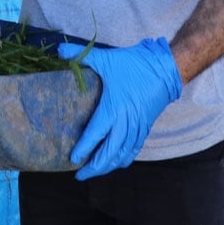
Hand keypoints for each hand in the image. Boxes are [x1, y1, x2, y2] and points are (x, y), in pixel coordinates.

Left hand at [57, 37, 181, 179]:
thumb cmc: (134, 65)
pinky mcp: (146, 126)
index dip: (84, 149)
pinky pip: (134, 148)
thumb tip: (58, 49)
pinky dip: (124, 158)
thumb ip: (80, 55)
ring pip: (123, 154)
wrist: (165, 69)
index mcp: (114, 108)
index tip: (73, 160)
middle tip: (79, 175)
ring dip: (109, 165)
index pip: (96, 134)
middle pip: (110, 152)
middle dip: (95, 167)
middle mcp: (126, 122)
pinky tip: (117, 163)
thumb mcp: (105, 58)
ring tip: (94, 172)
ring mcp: (137, 126)